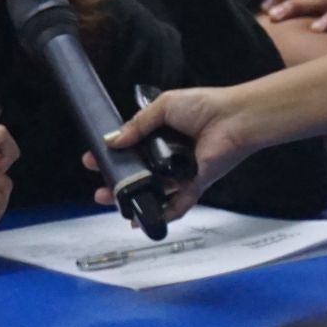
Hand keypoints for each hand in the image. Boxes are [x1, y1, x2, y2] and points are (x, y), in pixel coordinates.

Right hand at [94, 86, 257, 221]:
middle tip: (99, 189)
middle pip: (138, 173)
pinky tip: (142, 220)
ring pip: (153, 190)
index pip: (130, 147)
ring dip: (134, 198)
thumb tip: (113, 140)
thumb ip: (137, 124)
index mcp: (161, 133)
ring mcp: (181, 172)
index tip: (93, 159)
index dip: (112, 154)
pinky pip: (177, 204)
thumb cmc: (205, 106)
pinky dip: (161, 214)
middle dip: (117, 182)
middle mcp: (169, 155)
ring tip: (113, 201)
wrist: (234, 119)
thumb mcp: (164, 106)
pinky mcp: (194, 185)